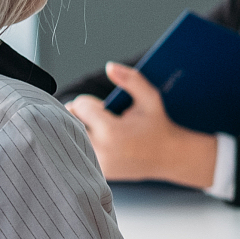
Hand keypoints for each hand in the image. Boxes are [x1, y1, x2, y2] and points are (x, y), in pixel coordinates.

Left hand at [65, 63, 218, 187]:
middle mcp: (101, 150)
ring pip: (73, 139)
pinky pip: (81, 152)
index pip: (80, 106)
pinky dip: (85, 145)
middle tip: (94, 116)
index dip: (90, 102)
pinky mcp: (98, 172)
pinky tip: (100, 142)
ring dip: (80, 130)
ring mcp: (98, 163)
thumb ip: (131, 79)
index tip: (103, 107)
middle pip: (70, 123)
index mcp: (111, 131)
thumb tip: (109, 66)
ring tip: (97, 128)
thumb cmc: (158, 124)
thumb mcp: (150, 98)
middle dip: (80, 116)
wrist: (168, 157)